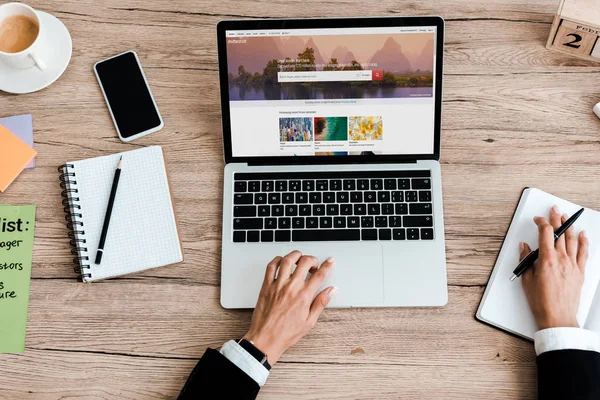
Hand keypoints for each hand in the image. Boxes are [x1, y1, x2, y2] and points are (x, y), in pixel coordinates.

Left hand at [244, 251, 336, 364]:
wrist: (265, 339)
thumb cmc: (285, 333)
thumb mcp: (309, 322)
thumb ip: (321, 303)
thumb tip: (331, 291)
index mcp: (303, 297)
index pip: (319, 275)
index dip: (327, 265)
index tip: (330, 261)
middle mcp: (291, 288)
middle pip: (305, 262)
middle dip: (313, 259)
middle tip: (314, 264)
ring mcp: (277, 285)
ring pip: (288, 260)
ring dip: (296, 255)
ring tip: (300, 258)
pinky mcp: (266, 286)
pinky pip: (271, 267)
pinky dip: (277, 260)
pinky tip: (282, 262)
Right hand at [521, 205, 588, 329]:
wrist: (557, 318)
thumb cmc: (541, 302)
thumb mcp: (527, 280)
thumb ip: (525, 261)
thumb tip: (524, 248)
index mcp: (547, 260)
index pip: (545, 233)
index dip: (541, 222)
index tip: (537, 220)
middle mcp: (562, 260)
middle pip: (560, 233)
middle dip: (556, 219)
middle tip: (554, 210)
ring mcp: (573, 265)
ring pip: (572, 240)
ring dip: (569, 226)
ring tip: (567, 218)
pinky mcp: (579, 272)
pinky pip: (584, 253)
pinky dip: (584, 242)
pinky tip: (583, 235)